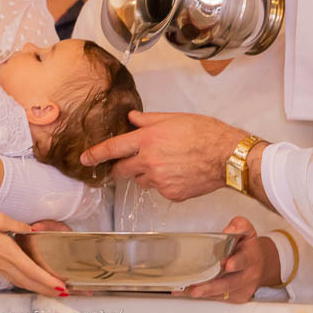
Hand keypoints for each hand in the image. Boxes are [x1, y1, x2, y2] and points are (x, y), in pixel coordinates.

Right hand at [0, 209, 66, 296]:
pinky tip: (31, 281)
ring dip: (38, 288)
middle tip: (64, 293)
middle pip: (29, 282)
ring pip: (22, 282)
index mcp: (7, 251)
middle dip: (48, 289)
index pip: (32, 270)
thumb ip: (17, 224)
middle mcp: (4, 263)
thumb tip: (33, 229)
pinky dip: (27, 283)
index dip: (48, 280)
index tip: (61, 286)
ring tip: (52, 290)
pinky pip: (14, 278)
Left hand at [80, 110, 245, 200]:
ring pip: (140, 180)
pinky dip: (162, 183)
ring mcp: (159, 179)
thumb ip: (148, 120)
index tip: (85, 158)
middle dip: (119, 168)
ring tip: (163, 164)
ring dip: (143, 173)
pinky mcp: (171, 193)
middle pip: (121, 169)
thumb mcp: (173, 118)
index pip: (113, 148)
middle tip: (124, 164)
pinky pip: (158, 189)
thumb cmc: (204, 133)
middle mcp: (149, 161)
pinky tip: (177, 173)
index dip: (96, 154)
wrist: (227, 156)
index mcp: (147, 139)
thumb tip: (132, 119)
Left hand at [178, 216, 274, 302]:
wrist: (260, 264)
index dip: (235, 263)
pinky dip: (203, 295)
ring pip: (222, 293)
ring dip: (205, 293)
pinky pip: (219, 298)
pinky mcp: (236, 297)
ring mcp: (242, 288)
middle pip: (230, 283)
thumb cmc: (248, 247)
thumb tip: (228, 230)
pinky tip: (188, 292)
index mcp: (251, 257)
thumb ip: (238, 226)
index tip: (226, 264)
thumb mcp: (247, 231)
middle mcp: (248, 275)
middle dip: (213, 286)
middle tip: (197, 289)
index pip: (244, 260)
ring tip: (188, 291)